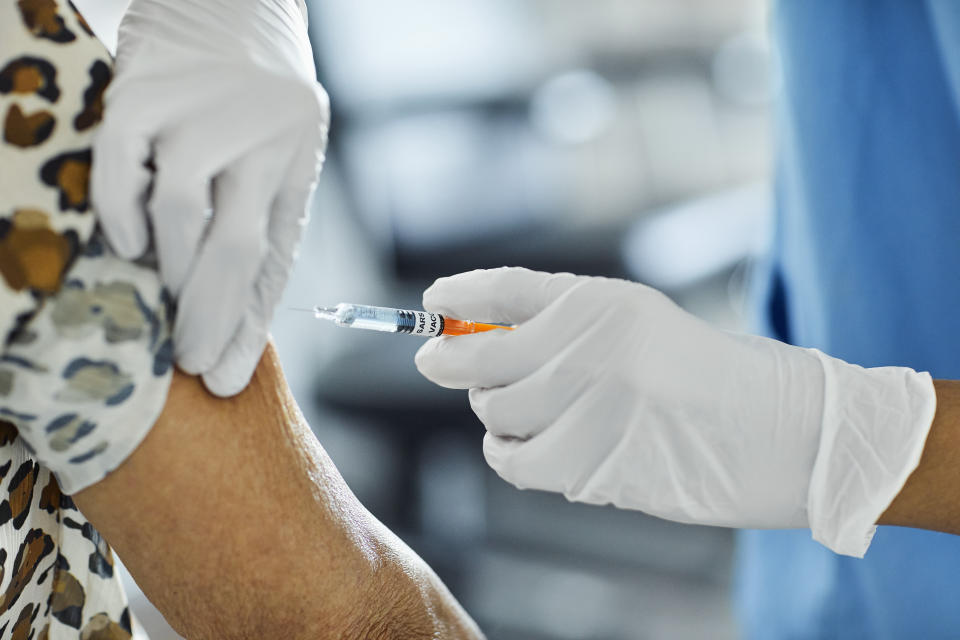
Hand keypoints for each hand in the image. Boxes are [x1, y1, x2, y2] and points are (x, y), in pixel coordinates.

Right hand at [92, 0, 328, 395]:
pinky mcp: (145, 87)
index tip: (222, 378)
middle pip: (234, 246)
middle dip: (207, 317)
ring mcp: (203, 107)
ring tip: (158, 300)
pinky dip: (118, 214)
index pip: (274, 258)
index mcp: (297, 155)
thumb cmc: (252, 95)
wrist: (230, 0)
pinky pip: (122, 166)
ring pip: (180, 213)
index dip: (246, 324)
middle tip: (186, 360)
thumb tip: (229, 318)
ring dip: (166, 271)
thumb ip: (255, 221)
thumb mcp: (275, 155)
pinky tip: (126, 243)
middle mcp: (263, 131)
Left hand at [415, 268, 935, 556]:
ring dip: (493, 410)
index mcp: (602, 302)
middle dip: (450, 362)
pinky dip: (506, 452)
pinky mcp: (590, 463)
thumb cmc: (696, 372)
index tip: (431, 304)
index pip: (505, 289)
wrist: (769, 430)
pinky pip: (512, 460)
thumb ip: (560, 323)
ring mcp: (588, 408)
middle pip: (481, 357)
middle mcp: (590, 349)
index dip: (458, 295)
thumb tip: (474, 338)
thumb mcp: (634, 321)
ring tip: (521, 406)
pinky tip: (524, 442)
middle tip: (439, 363)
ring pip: (494, 412)